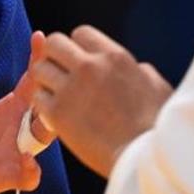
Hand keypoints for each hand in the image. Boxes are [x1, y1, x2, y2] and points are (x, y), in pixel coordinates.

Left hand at [0, 31, 43, 193]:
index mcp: (9, 111)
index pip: (31, 82)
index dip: (37, 60)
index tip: (40, 37)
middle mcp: (17, 130)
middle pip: (46, 106)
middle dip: (53, 91)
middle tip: (55, 71)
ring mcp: (14, 155)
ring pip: (43, 139)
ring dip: (46, 127)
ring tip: (45, 112)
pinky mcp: (4, 179)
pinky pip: (27, 176)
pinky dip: (29, 170)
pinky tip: (25, 161)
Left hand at [31, 25, 172, 178]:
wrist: (143, 160)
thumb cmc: (157, 128)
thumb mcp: (157, 88)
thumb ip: (141, 72)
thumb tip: (138, 68)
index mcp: (114, 57)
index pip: (81, 33)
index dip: (78, 47)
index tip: (80, 61)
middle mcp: (89, 67)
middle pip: (53, 43)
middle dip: (54, 56)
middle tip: (59, 73)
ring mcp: (70, 89)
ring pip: (39, 68)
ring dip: (45, 79)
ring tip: (54, 94)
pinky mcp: (57, 114)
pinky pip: (37, 97)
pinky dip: (42, 104)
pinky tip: (54, 113)